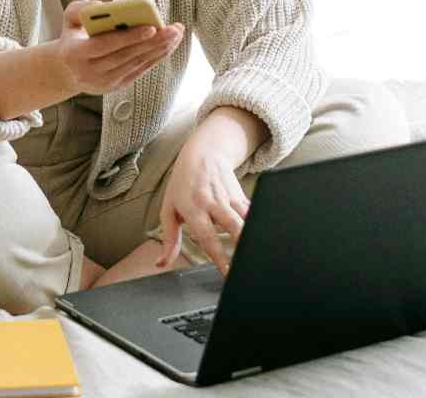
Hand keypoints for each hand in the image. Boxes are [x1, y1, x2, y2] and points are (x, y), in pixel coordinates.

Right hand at [52, 0, 183, 95]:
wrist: (67, 70)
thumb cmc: (72, 38)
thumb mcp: (68, 20)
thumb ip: (80, 9)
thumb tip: (103, 6)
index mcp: (75, 54)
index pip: (105, 45)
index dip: (129, 37)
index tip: (151, 27)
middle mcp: (90, 72)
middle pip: (126, 56)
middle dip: (153, 42)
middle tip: (173, 29)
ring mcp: (105, 82)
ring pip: (137, 64)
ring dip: (159, 49)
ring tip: (176, 33)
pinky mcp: (117, 86)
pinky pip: (140, 70)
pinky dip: (156, 57)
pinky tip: (169, 45)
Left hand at [155, 135, 250, 275]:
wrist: (202, 152)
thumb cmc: (182, 185)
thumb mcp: (168, 210)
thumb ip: (169, 240)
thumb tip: (162, 263)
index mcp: (193, 209)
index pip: (208, 237)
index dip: (219, 257)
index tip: (227, 273)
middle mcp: (212, 202)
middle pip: (232, 225)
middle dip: (242, 245)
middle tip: (248, 265)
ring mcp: (228, 197)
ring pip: (246, 218)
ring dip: (253, 235)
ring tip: (259, 253)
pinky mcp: (240, 194)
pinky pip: (251, 211)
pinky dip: (257, 223)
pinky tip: (263, 237)